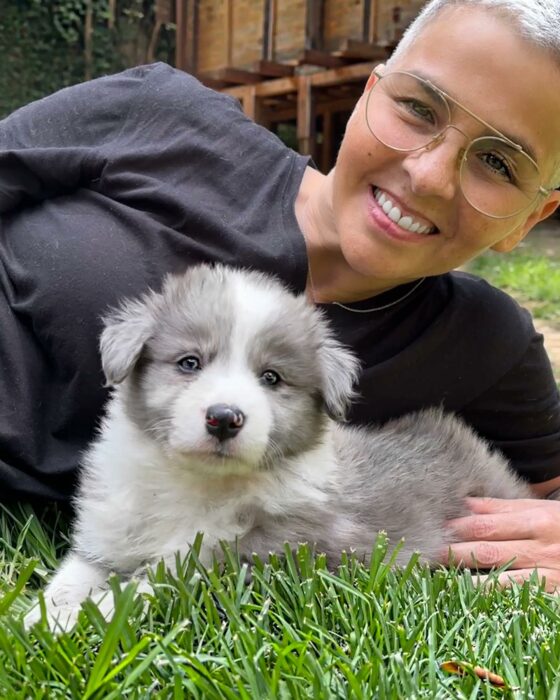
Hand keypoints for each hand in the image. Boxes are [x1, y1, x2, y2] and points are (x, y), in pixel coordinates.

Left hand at [440, 497, 559, 591]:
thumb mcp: (539, 509)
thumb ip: (502, 508)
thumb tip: (466, 503)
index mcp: (535, 521)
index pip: (486, 524)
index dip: (457, 527)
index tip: (433, 528)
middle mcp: (539, 548)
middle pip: (487, 551)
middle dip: (454, 552)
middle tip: (426, 553)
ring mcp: (546, 576)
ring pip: (499, 580)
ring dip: (467, 580)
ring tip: (439, 577)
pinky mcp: (551, 595)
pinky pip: (517, 599)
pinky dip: (493, 599)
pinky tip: (471, 599)